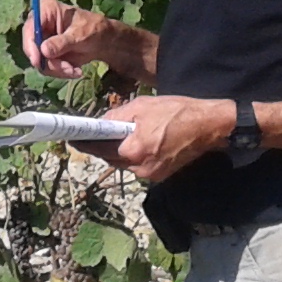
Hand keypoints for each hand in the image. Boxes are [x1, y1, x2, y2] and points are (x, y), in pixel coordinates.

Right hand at [25, 0, 125, 79]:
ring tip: (75, 70)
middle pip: (32, 48)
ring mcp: (42, 41)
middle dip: (49, 62)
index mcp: (45, 10)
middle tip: (68, 68)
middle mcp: (40, 25)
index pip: (30, 28)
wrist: (104, 41)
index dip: (30, 45)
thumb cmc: (93, 29)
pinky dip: (61, 72)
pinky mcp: (47, 54)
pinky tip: (75, 71)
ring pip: (40, 61)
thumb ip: (61, 43)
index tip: (37, 61)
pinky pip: (47, 67)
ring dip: (57, 69)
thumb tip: (43, 51)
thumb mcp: (80, 35)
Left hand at [96, 95, 234, 183]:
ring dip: (117, 152)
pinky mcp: (160, 176)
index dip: (84, 143)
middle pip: (110, 158)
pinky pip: (138, 167)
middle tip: (93, 134)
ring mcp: (151, 175)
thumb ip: (117, 115)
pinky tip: (136, 143)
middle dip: (101, 146)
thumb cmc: (177, 112)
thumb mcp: (142, 106)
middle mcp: (139, 167)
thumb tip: (101, 122)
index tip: (72, 138)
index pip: (99, 148)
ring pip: (123, 164)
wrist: (209, 127)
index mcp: (133, 150)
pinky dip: (133, 156)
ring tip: (117, 136)